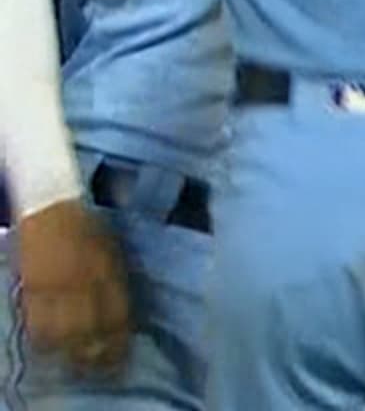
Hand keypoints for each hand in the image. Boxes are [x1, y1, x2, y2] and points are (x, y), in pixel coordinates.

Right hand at [15, 200, 131, 378]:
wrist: (54, 206)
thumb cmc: (88, 227)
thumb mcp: (112, 253)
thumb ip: (115, 281)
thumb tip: (120, 312)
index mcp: (109, 273)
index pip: (117, 316)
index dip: (118, 341)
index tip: (120, 357)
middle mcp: (86, 283)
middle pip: (91, 329)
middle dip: (96, 353)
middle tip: (99, 368)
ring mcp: (58, 287)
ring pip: (64, 331)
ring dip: (69, 351)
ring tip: (74, 362)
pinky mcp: (34, 287)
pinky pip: (38, 321)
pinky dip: (44, 338)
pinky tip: (48, 346)